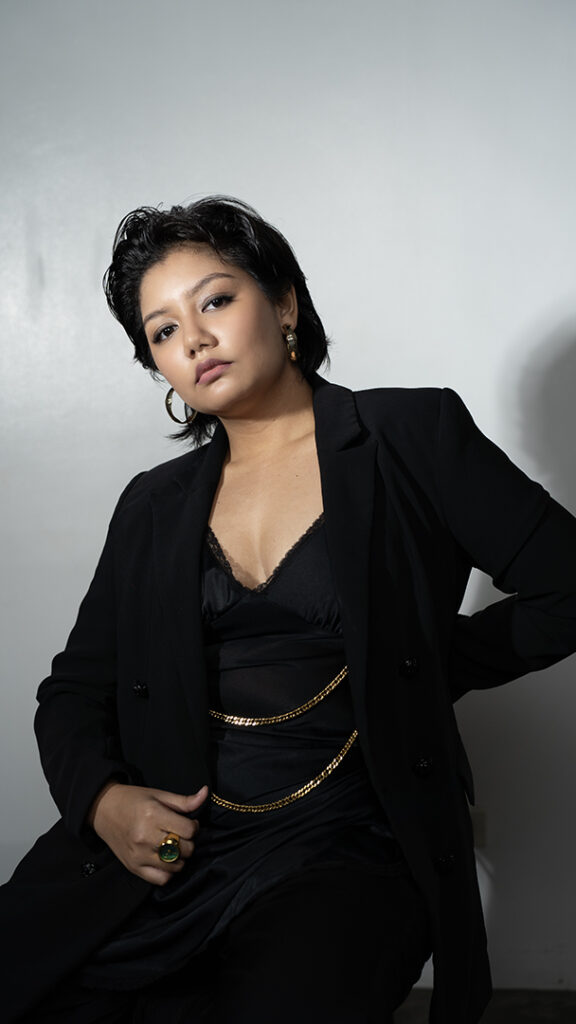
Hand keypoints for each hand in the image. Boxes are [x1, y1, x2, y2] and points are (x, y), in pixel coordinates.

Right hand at [89, 781, 208, 884]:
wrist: (103, 810)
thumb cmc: (133, 800)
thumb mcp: (159, 795)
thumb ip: (184, 801)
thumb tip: (206, 793)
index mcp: (153, 815)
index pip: (189, 831)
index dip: (194, 826)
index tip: (188, 822)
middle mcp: (145, 837)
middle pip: (184, 849)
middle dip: (188, 842)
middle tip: (180, 834)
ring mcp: (138, 855)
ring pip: (175, 865)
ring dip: (180, 857)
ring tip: (174, 846)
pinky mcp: (133, 867)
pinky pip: (161, 879)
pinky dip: (168, 872)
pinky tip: (166, 860)